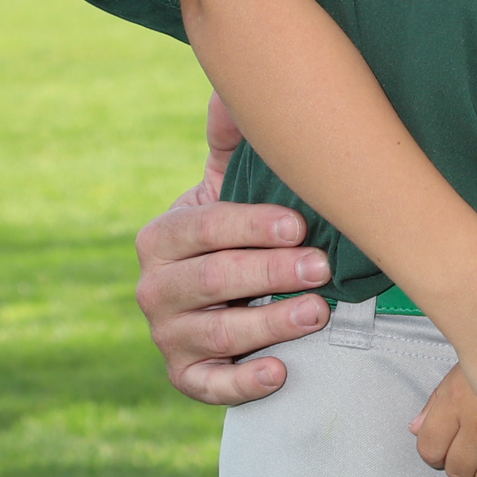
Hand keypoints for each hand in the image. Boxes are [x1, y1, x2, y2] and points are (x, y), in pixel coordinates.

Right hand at [134, 92, 329, 405]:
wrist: (233, 288)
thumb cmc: (245, 226)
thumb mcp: (233, 179)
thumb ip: (232, 135)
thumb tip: (233, 90)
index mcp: (162, 236)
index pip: (203, 227)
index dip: (250, 226)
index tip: (298, 225)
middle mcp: (154, 287)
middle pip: (209, 280)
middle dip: (269, 273)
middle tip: (321, 267)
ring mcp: (168, 335)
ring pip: (216, 332)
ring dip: (269, 323)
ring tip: (318, 311)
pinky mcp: (187, 376)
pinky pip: (209, 386)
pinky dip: (243, 383)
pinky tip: (281, 371)